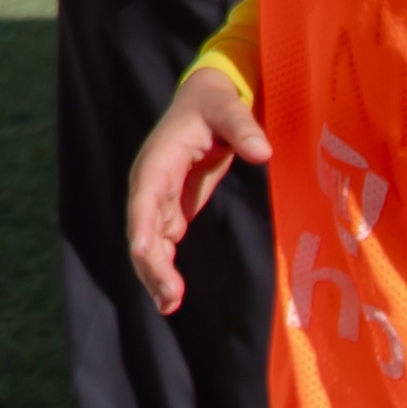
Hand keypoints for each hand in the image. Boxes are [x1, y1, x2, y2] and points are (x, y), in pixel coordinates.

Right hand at [120, 56, 267, 313]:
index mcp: (158, 159)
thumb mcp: (228, 108)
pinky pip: (161, 244)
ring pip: (149, 242)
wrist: (205, 102)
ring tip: (169, 305)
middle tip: (170, 297)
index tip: (146, 254)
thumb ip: (243, 127)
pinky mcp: (170, 210)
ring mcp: (158, 199)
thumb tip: (263, 152)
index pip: (144, 196)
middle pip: (143, 228)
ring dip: (155, 273)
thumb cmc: (214, 104)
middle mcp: (150, 183)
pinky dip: (163, 269)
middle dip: (151, 263)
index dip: (143, 226)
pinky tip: (170, 297)